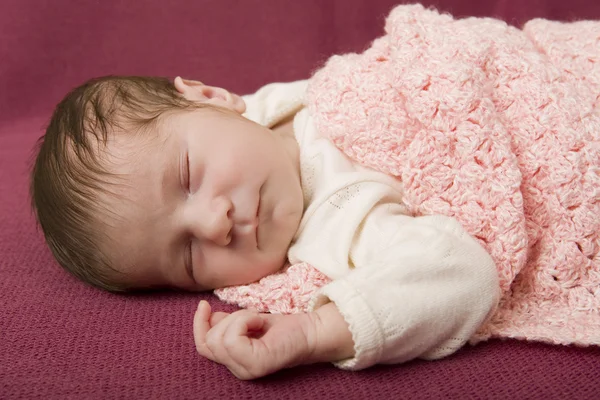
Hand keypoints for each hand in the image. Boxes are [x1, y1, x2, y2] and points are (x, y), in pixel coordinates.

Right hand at [193, 300, 314, 378]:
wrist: (310, 330)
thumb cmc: (282, 327)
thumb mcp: (246, 321)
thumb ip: (226, 323)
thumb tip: (210, 317)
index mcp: (235, 361)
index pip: (203, 347)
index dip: (199, 325)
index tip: (204, 305)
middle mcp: (238, 370)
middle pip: (208, 342)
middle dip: (226, 319)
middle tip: (251, 316)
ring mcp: (247, 370)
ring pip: (219, 339)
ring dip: (237, 318)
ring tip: (257, 319)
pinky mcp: (256, 364)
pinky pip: (232, 339)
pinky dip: (243, 321)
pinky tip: (259, 321)